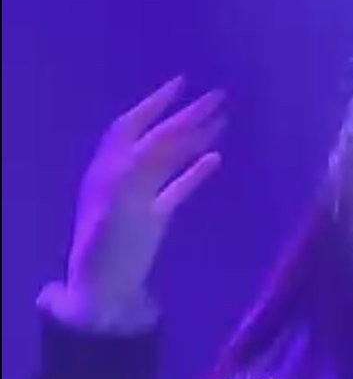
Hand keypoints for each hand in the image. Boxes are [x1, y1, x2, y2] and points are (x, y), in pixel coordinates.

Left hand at [57, 77, 224, 326]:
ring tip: (222, 119)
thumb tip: (143, 155)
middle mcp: (124, 177)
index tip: (183, 85)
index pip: (136, 129)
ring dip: (194, 138)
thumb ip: (126, 186)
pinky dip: (196, 171)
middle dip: (184, 115)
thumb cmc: (103, 258)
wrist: (105, 293)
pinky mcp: (155, 216)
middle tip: (217, 96)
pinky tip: (217, 157)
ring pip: (170, 158)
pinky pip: (178, 187)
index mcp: (110, 172)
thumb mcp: (111, 218)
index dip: (157, 105)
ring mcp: (141, 195)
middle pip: (157, 138)